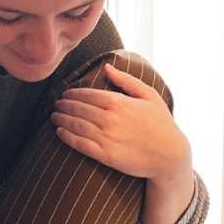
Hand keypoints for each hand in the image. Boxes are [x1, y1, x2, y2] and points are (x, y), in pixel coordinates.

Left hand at [50, 61, 190, 185]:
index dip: (73, 93)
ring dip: (62, 119)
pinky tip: (60, 132)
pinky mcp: (106, 155)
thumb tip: (106, 67)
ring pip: (76, 125)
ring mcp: (107, 137)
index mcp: (119, 102)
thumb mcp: (149, 96)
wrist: (170, 155)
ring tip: (54, 116)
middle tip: (56, 104)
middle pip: (78, 109)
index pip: (88, 94)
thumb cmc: (162, 124)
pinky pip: (80, 144)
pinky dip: (67, 137)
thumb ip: (126, 80)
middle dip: (64, 105)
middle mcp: (110, 118)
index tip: (65, 93)